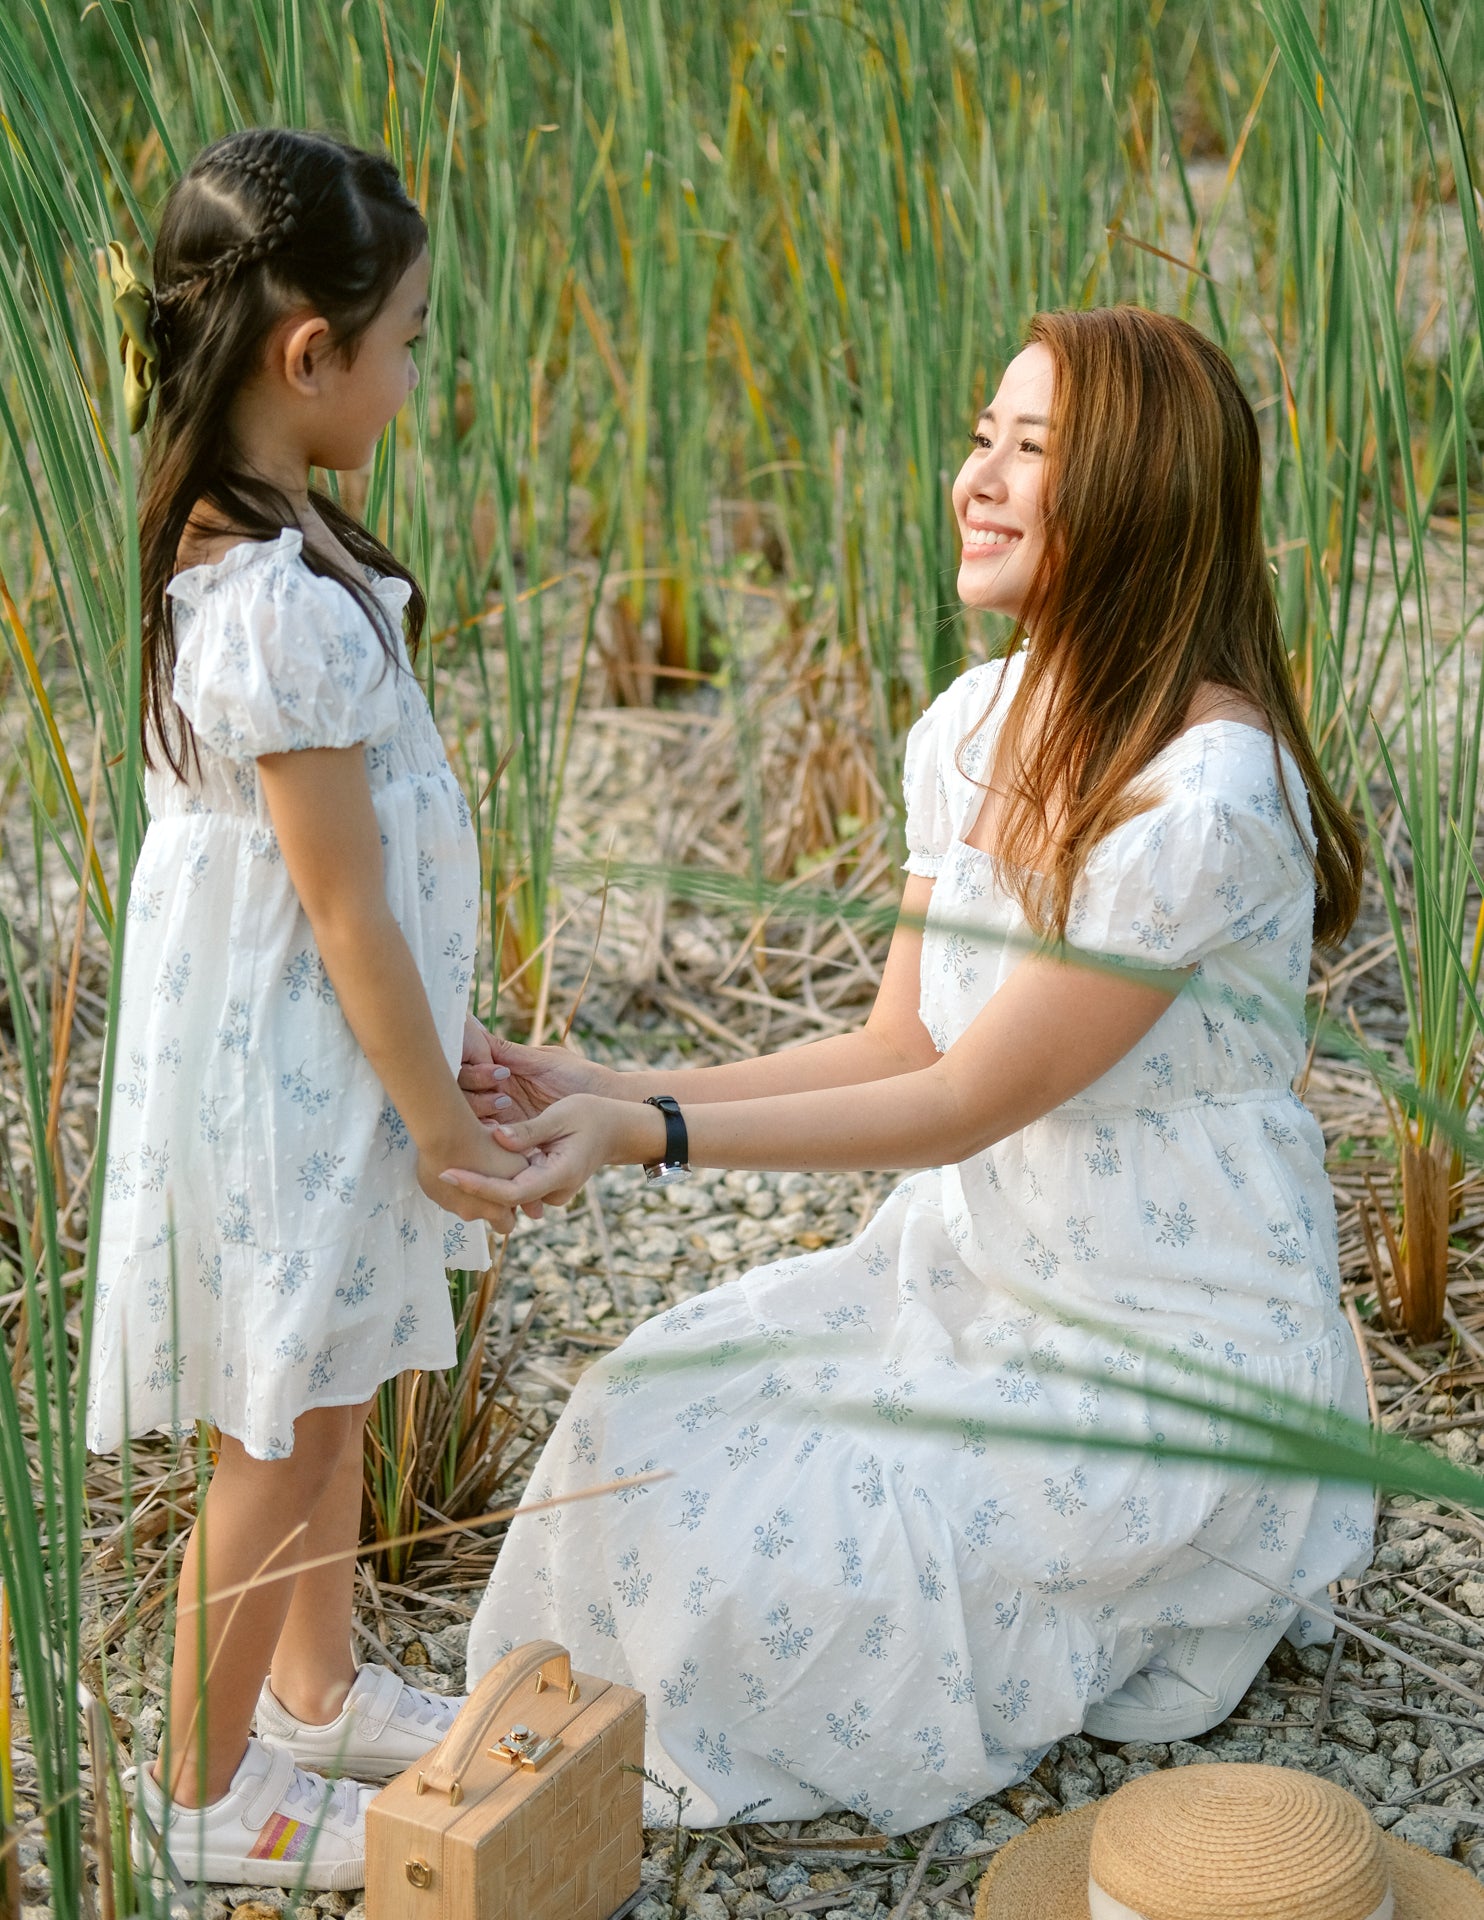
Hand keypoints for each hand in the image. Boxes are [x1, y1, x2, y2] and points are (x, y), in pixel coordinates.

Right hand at [417, 1120, 536, 1234]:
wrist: (448, 1133)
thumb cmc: (488, 1146)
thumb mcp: (519, 1163)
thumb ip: (528, 1187)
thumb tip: (539, 1212)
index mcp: (496, 1212)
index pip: (506, 1225)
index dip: (510, 1210)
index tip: (510, 1194)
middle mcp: (471, 1213)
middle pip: (483, 1215)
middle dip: (488, 1203)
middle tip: (492, 1178)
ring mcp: (448, 1204)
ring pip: (461, 1202)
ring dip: (467, 1190)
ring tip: (472, 1164)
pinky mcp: (430, 1191)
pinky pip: (442, 1189)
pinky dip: (449, 1180)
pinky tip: (454, 1160)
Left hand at [440, 1093, 660, 1210]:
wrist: (619, 1129)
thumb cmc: (593, 1115)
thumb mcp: (562, 1115)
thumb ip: (529, 1130)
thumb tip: (494, 1135)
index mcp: (558, 1175)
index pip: (510, 1192)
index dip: (477, 1185)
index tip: (448, 1173)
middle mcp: (552, 1190)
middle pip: (503, 1199)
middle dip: (470, 1187)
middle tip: (434, 1169)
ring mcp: (549, 1190)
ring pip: (508, 1195)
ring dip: (480, 1183)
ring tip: (443, 1166)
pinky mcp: (544, 1183)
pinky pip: (515, 1187)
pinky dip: (493, 1178)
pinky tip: (468, 1162)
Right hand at [458, 1021, 614, 1125]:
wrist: (606, 1106)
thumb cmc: (580, 1077)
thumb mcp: (544, 1061)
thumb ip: (508, 1051)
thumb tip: (473, 1024)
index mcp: (500, 1066)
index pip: (465, 1063)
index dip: (467, 1062)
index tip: (488, 1063)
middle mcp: (494, 1089)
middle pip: (459, 1087)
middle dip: (473, 1083)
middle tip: (499, 1082)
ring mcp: (499, 1114)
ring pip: (466, 1111)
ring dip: (478, 1106)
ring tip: (503, 1103)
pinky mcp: (509, 1136)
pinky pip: (485, 1135)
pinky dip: (485, 1131)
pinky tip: (497, 1128)